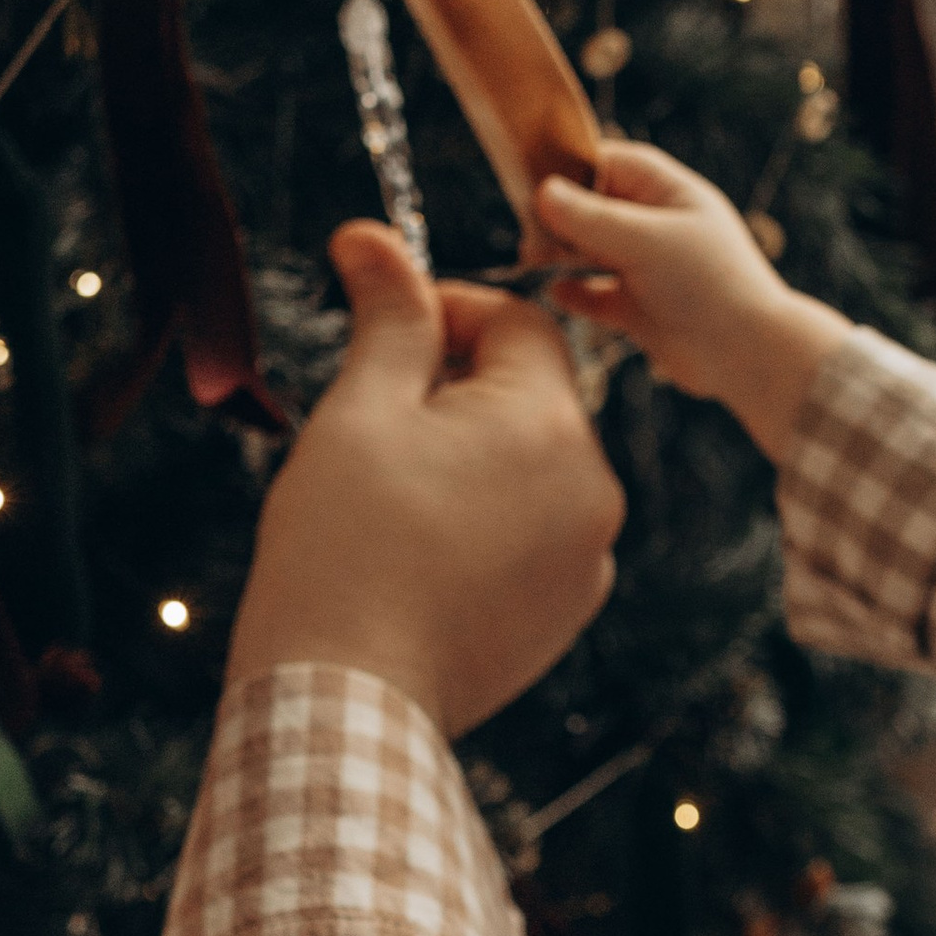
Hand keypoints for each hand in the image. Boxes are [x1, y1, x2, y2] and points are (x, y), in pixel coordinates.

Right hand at [224, 221, 623, 740]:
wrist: (346, 700)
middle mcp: (594, 487)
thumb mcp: (360, 412)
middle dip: (456, 394)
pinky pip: (538, 536)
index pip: (518, 322)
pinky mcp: (569, 613)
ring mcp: (589, 559)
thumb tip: (373, 236)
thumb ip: (388, 318)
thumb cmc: (341, 551)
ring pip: (533, 467)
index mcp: (549, 424)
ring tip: (393, 500)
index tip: (382, 342)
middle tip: (374, 429)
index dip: (444, 316)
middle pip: (531, 396)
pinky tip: (422, 556)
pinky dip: (489, 527)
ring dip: (472, 460)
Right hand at [533, 143, 849, 461]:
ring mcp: (648, 269)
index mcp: (669, 193)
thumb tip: (542, 192)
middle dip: (560, 217)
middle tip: (531, 234)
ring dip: (562, 253)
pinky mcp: (641, 310)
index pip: (610, 163)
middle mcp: (658, 226)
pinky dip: (575, 292)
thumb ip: (590, 218)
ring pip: (592, 251)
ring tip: (535, 259)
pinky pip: (597, 294)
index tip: (532, 181)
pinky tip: (556, 292)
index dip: (571, 169)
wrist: (748, 356)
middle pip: (594, 207)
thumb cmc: (707, 284)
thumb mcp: (644, 241)